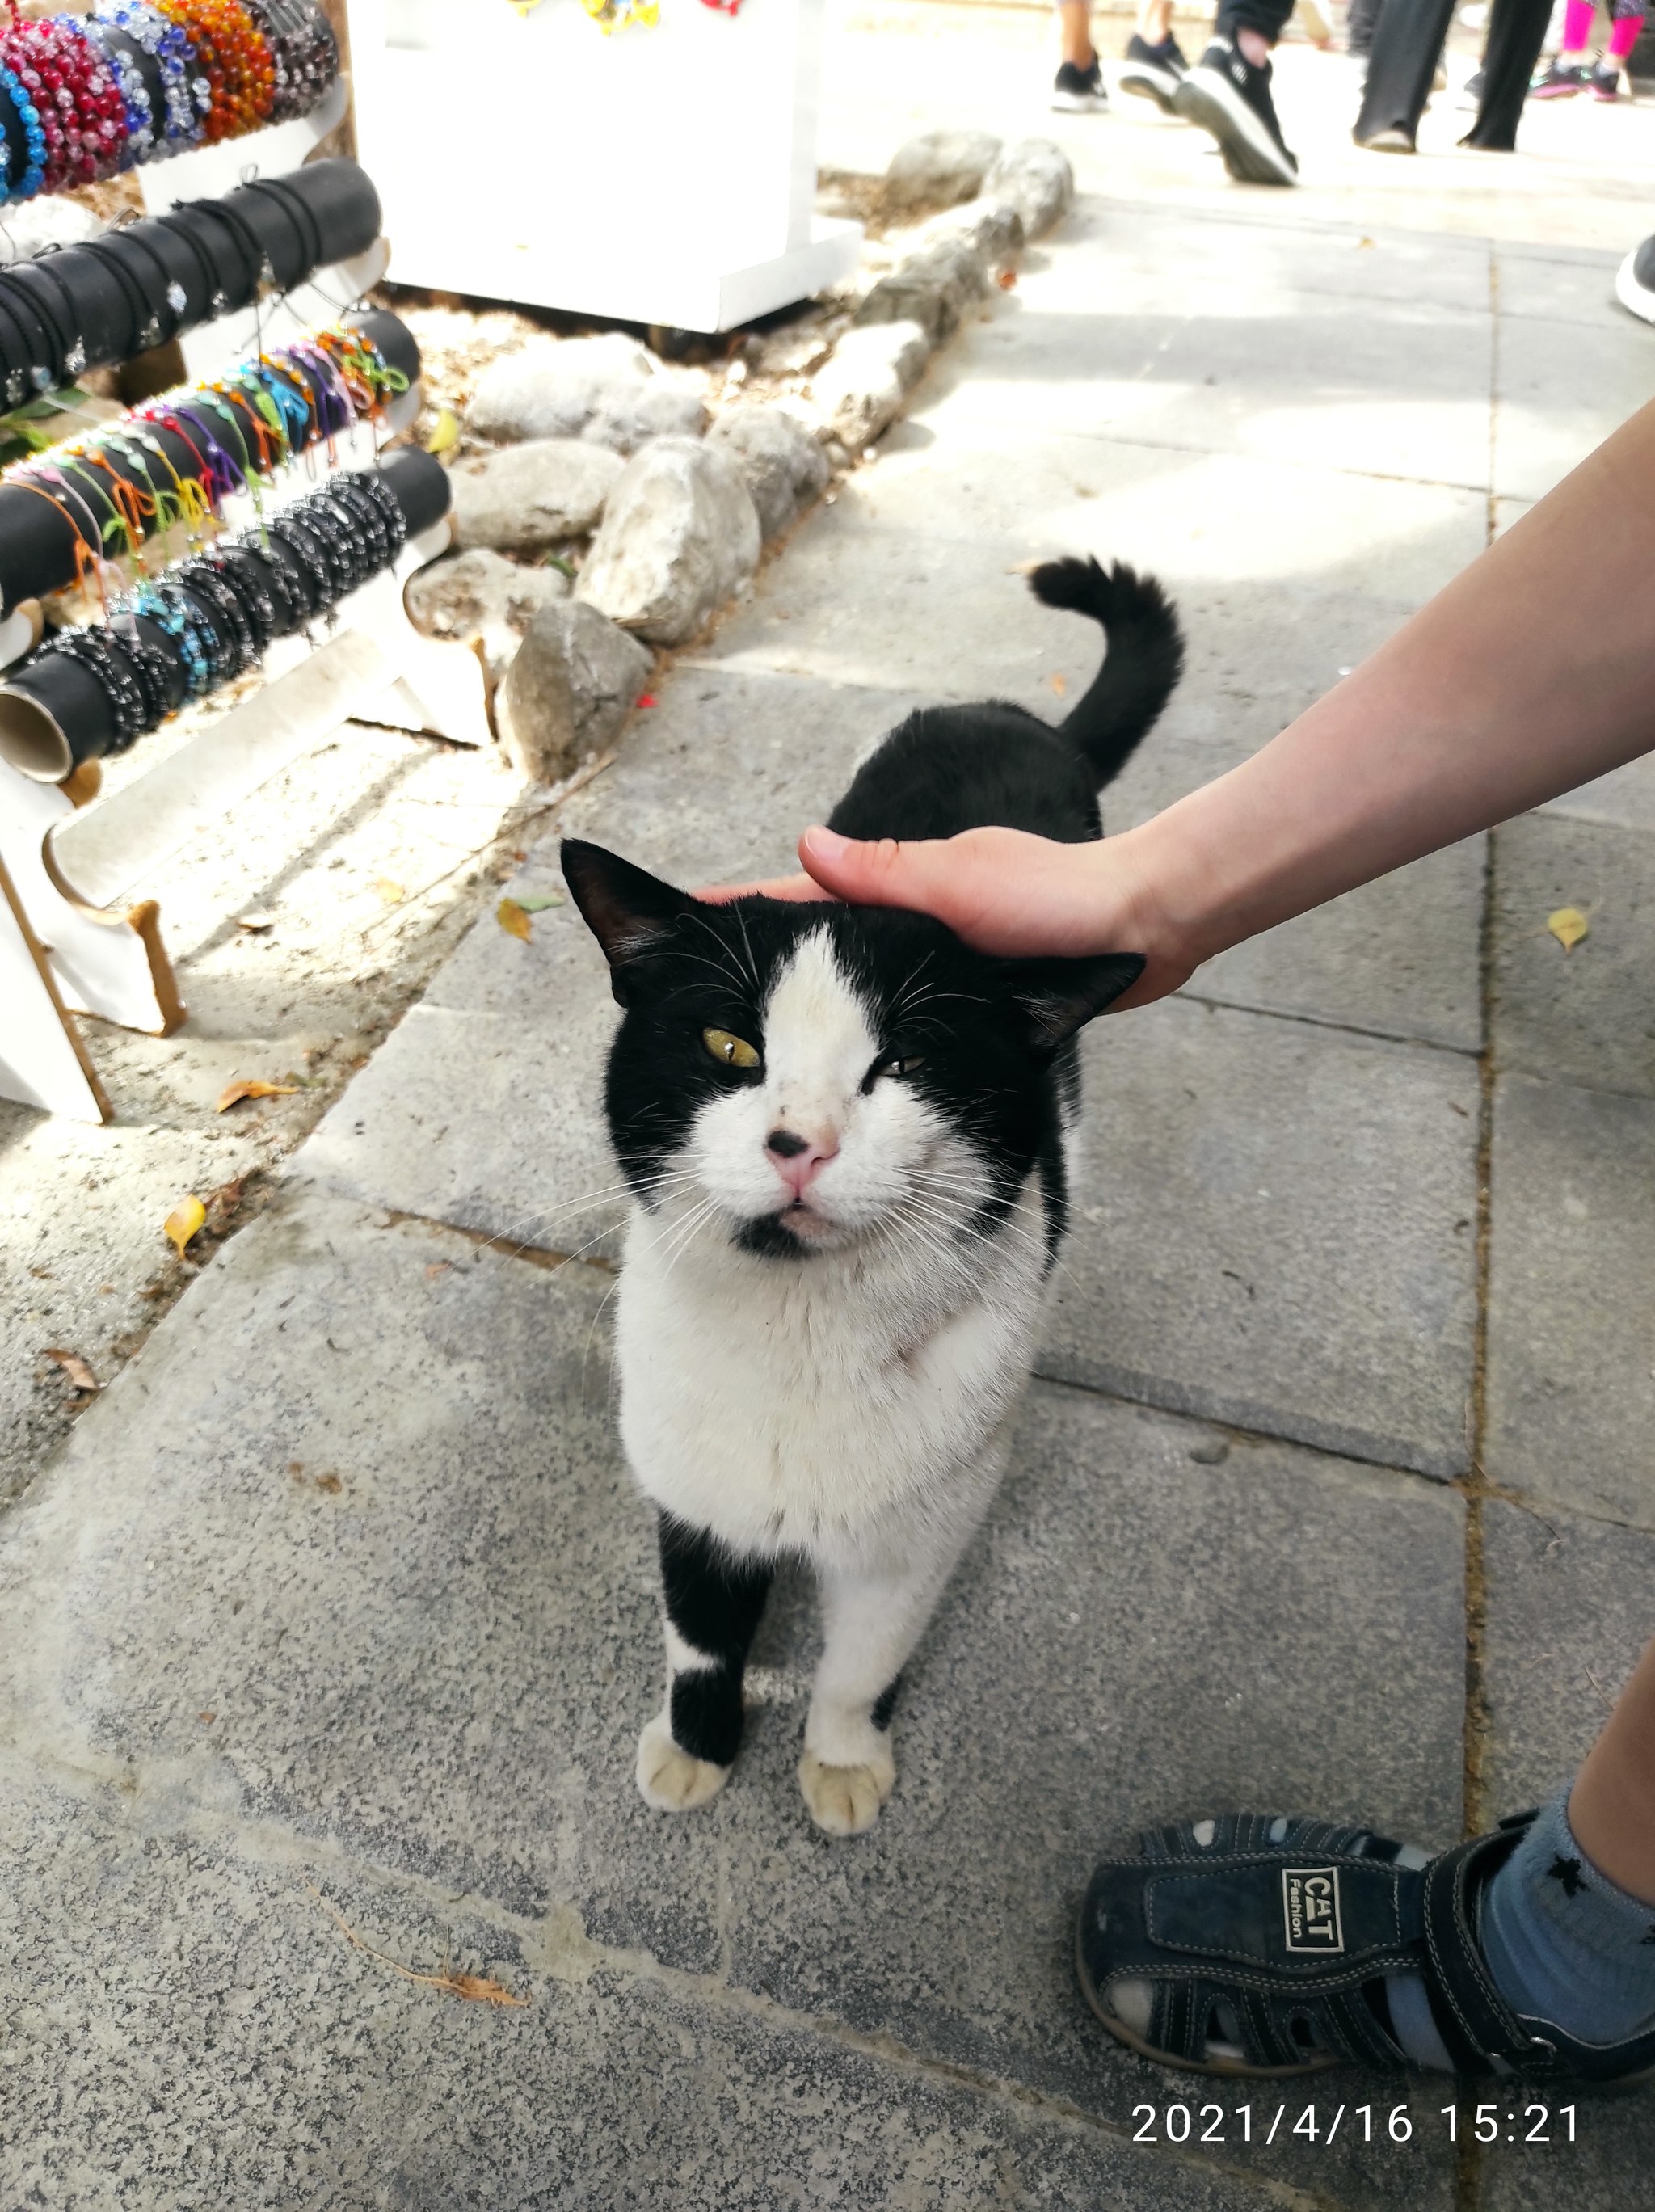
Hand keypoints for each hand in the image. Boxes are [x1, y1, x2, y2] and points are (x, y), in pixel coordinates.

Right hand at [704, 824, 1192, 1012]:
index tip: (676, 925)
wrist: (1146, 928)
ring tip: (735, 1044)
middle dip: (747, 969)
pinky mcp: (959, 1000)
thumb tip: (805, 846)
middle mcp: (901, 922)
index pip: (793, 900)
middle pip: (807, 948)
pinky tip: (830, 1072)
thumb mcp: (964, 881)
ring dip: (794, 1010)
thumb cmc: (1061, 899)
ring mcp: (927, 962)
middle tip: (682, 998)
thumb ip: (887, 872)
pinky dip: (852, 1038)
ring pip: (843, 990)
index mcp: (892, 886)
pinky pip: (888, 1020)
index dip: (734, 915)